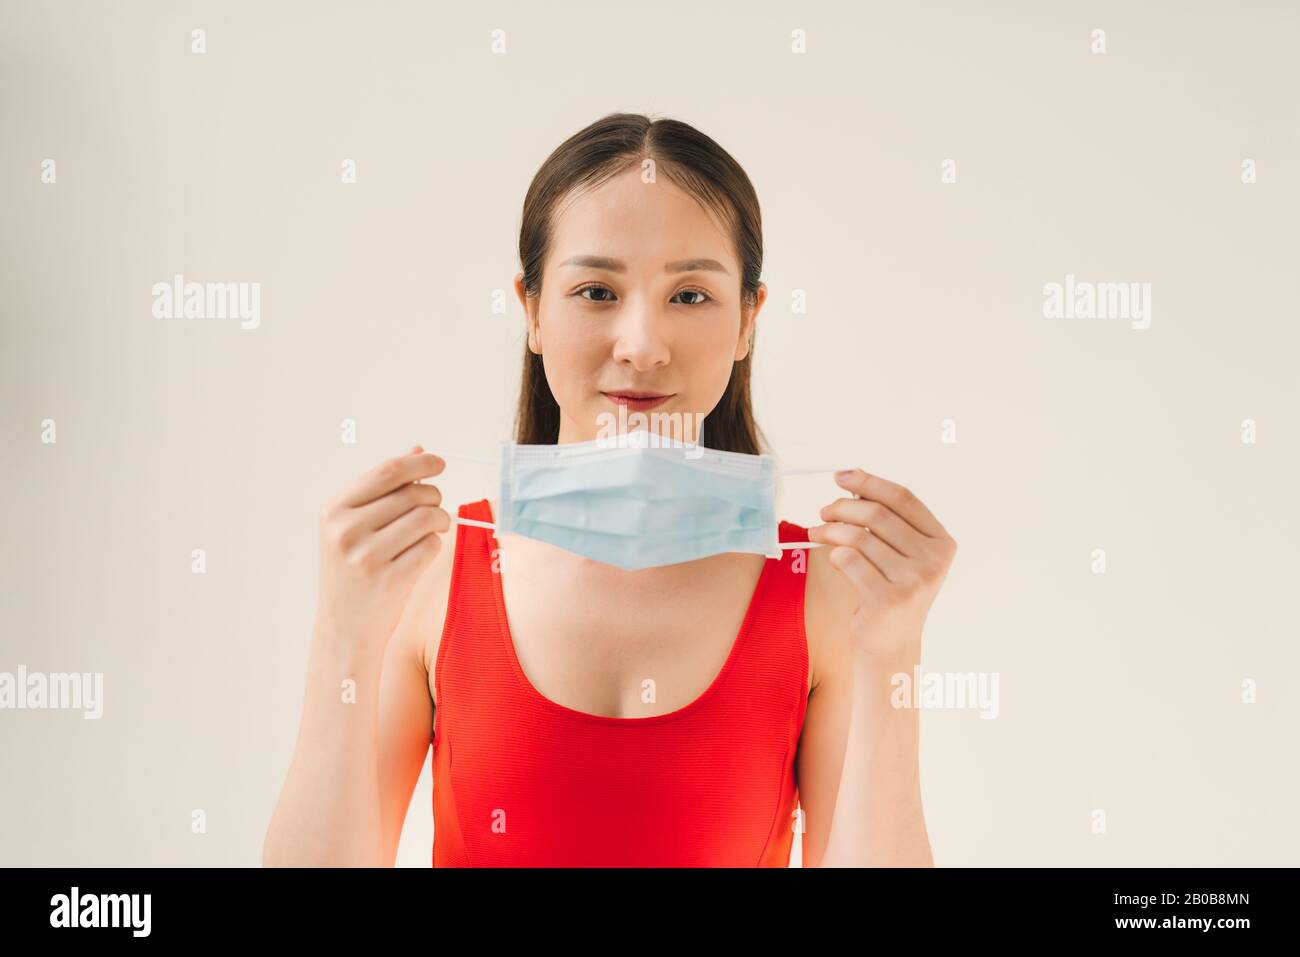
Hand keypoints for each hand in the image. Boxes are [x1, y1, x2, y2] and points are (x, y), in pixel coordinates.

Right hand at [314, 445, 449, 652]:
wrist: (344, 629)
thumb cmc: (352, 572)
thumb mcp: (354, 527)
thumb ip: (384, 489)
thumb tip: (416, 449)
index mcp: (334, 511)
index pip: (387, 472)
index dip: (420, 463)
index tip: (439, 462)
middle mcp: (347, 530)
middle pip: (412, 493)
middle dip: (433, 497)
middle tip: (434, 509)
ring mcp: (368, 556)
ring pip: (427, 517)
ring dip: (440, 520)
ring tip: (433, 529)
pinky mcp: (391, 579)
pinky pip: (431, 546)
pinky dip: (434, 546)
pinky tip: (421, 554)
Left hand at [808, 468, 956, 659]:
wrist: (891, 644)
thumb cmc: (890, 590)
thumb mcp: (901, 554)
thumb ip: (887, 521)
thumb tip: (853, 478)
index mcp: (942, 542)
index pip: (903, 499)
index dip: (870, 482)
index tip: (840, 476)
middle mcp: (934, 560)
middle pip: (877, 515)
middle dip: (842, 507)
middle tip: (823, 512)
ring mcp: (913, 581)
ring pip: (859, 537)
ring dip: (830, 529)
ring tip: (816, 532)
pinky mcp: (888, 599)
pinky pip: (850, 560)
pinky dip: (835, 554)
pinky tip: (832, 557)